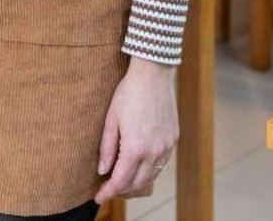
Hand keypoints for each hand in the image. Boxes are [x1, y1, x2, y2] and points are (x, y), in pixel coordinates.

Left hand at [94, 58, 178, 203]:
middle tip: (108, 190)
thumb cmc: (129, 93)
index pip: (121, 181)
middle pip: (138, 184)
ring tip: (121, 181)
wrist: (153, 74)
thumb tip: (103, 170)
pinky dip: (149, 171)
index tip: (99, 197)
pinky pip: (161, 164)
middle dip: (122, 191)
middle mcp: (154, 152)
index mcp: (135, 148)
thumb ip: (107, 148)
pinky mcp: (173, 140)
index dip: (108, 192)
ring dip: (136, 183)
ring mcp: (166, 147)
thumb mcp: (111, 120)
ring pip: (152, 177)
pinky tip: (139, 166)